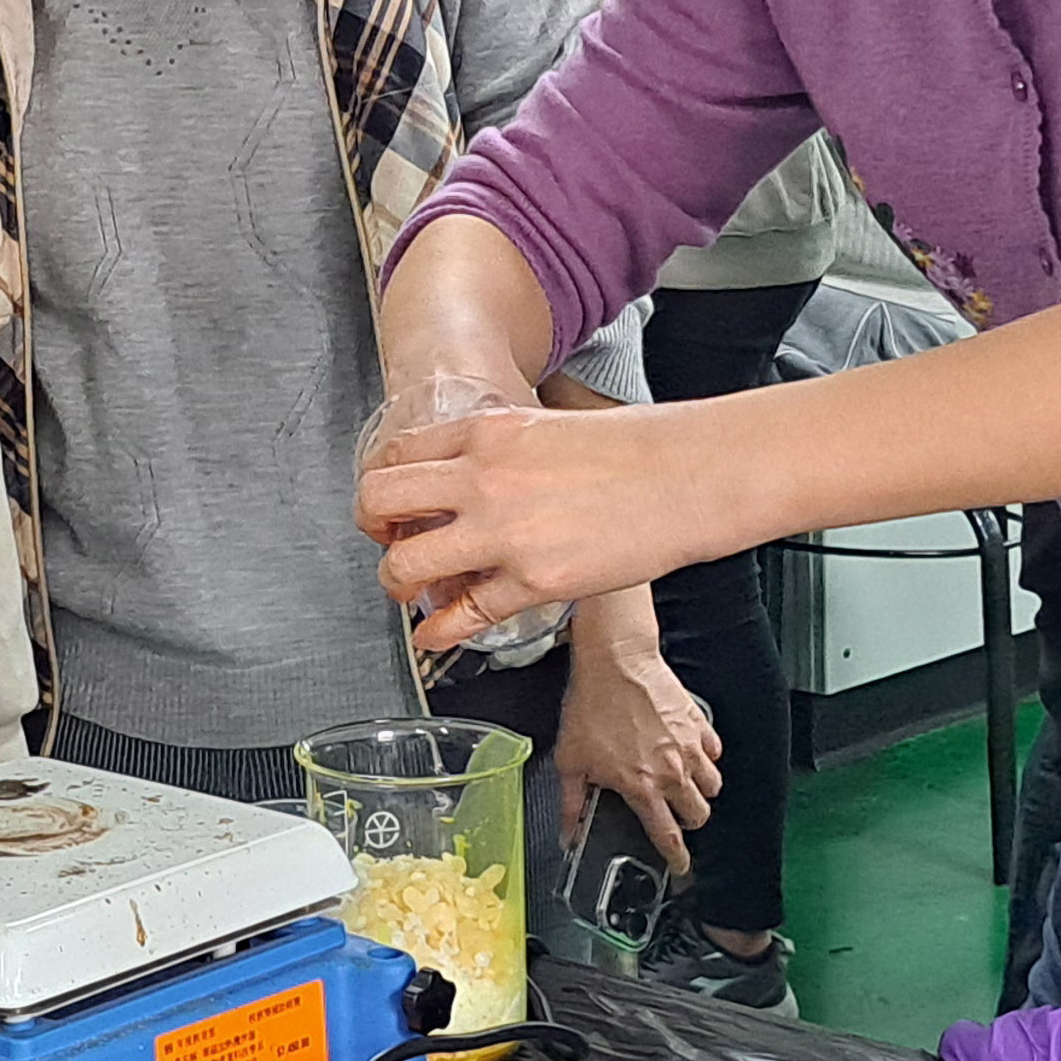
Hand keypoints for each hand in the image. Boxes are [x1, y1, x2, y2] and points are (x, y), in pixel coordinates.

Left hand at [359, 402, 713, 654]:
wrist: (687, 476)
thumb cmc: (633, 450)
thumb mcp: (547, 426)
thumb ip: (498, 450)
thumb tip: (468, 475)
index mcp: (486, 432)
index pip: (397, 454)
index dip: (384, 485)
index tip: (392, 505)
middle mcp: (482, 480)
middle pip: (379, 501)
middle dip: (373, 529)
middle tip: (389, 543)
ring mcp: (504, 533)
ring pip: (405, 565)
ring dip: (397, 582)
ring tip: (412, 589)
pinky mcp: (532, 582)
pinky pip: (462, 615)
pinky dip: (438, 631)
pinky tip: (436, 633)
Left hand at [556, 617, 718, 870]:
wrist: (615, 662)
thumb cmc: (591, 706)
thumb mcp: (570, 760)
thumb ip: (571, 804)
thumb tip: (568, 834)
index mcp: (642, 787)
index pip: (668, 836)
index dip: (676, 858)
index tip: (680, 867)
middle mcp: (672, 772)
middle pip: (699, 815)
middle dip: (688, 822)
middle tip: (675, 816)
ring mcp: (690, 748)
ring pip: (712, 786)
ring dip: (700, 792)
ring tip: (683, 785)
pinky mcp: (699, 724)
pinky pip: (714, 753)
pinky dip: (705, 759)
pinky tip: (688, 753)